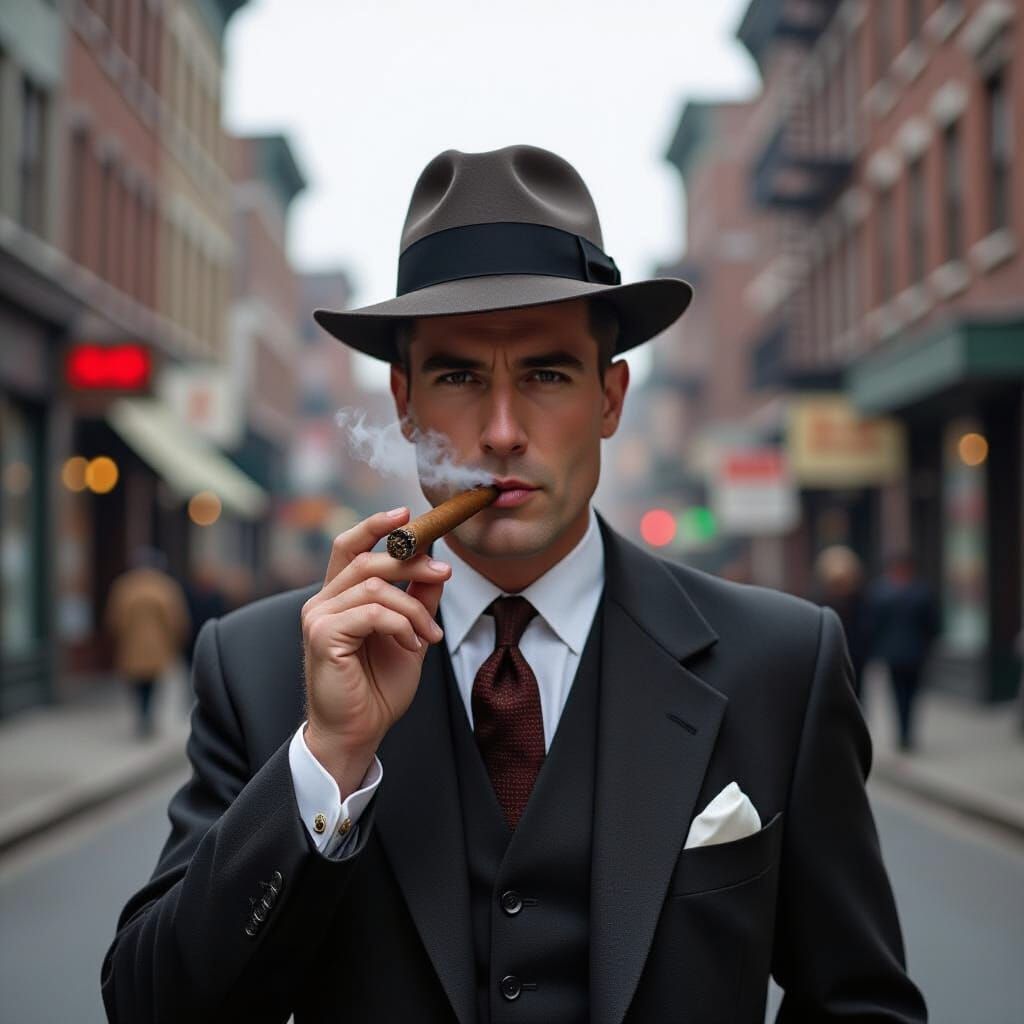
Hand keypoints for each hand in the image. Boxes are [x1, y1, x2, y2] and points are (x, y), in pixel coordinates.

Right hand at [300, 507, 450, 793]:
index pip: (349, 545)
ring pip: (375, 586)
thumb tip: (437, 564)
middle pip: (367, 559)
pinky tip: (412, 645)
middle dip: (411, 561)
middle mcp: (322, 601)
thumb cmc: (377, 687)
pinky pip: (372, 612)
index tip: (407, 512)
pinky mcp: (322, 635)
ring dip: (413, 608)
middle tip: (444, 572)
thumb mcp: (409, 634)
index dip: (376, 525)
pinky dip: (401, 625)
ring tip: (428, 635)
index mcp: (339, 597)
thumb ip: (419, 599)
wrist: (359, 731)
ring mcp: (318, 616)